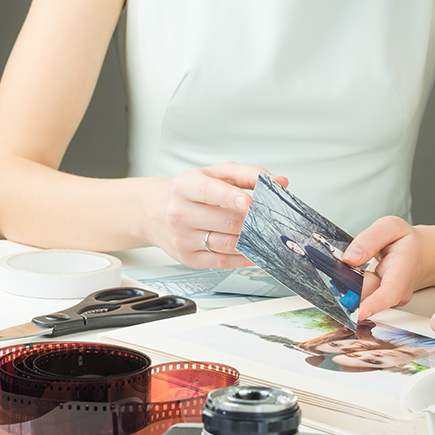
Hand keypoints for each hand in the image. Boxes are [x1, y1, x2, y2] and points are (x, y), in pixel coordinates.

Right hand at [146, 161, 287, 268]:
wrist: (155, 211)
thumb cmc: (191, 191)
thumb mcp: (216, 174)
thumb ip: (248, 174)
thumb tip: (279, 181)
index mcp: (185, 186)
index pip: (209, 191)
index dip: (231, 197)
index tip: (249, 201)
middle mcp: (180, 212)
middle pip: (225, 222)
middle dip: (252, 222)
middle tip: (272, 221)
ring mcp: (183, 238)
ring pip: (227, 244)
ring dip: (252, 242)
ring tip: (268, 236)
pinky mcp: (189, 258)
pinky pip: (223, 261)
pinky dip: (243, 258)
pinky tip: (255, 252)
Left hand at [342, 216, 429, 320]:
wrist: (420, 255)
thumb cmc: (406, 242)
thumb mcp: (391, 227)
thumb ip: (370, 239)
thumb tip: (350, 257)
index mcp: (404, 269)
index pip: (391, 292)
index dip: (375, 304)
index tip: (361, 313)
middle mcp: (399, 291)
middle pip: (366, 295)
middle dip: (348, 283)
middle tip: (343, 264)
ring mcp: (390, 301)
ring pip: (361, 297)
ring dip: (350, 284)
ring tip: (355, 265)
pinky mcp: (382, 305)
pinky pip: (360, 299)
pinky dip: (352, 287)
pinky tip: (358, 275)